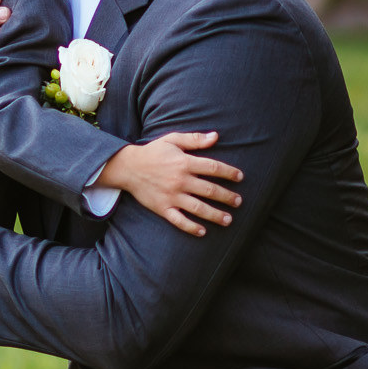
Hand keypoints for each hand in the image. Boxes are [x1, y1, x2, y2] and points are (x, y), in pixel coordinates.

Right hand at [95, 131, 243, 235]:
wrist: (128, 167)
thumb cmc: (153, 152)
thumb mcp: (172, 139)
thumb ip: (194, 139)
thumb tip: (216, 136)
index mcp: (184, 162)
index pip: (213, 168)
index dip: (229, 173)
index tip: (240, 177)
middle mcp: (180, 180)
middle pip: (210, 190)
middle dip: (227, 197)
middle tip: (238, 201)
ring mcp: (171, 196)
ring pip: (198, 208)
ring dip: (215, 215)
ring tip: (228, 219)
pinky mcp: (162, 208)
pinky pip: (179, 220)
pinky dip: (191, 227)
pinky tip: (203, 232)